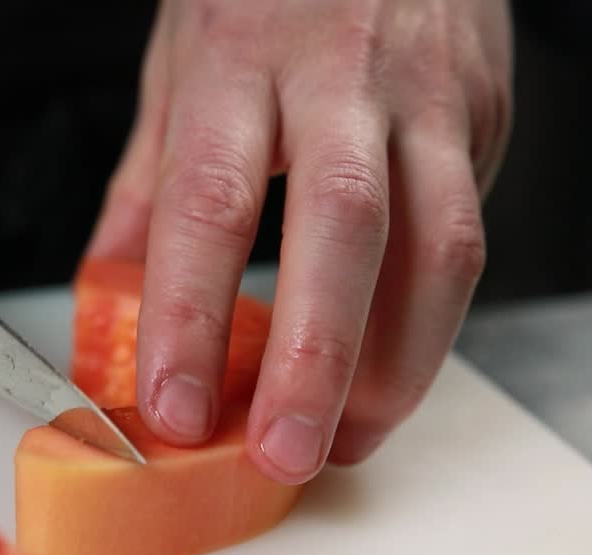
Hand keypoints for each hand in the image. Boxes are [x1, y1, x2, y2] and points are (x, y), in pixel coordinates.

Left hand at [85, 0, 512, 483]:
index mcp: (237, 62)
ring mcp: (427, 95)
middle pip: (343, 229)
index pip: (209, 203)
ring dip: (400, 366)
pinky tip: (390, 365)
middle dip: (318, 361)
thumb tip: (107, 304)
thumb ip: (147, 187)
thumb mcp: (178, 63)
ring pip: (440, 246)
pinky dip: (435, 319)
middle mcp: (339, 77)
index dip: (191, 318)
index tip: (176, 411)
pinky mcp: (485, 116)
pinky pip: (470, 232)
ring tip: (347, 438)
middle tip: (286, 456)